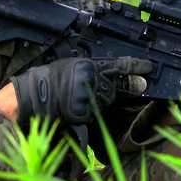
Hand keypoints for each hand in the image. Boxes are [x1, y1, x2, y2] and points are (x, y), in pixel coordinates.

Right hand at [12, 56, 152, 126]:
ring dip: (93, 104)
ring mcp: (88, 95)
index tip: (149, 67)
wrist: (31, 96)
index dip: (136, 67)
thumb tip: (115, 77)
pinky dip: (84, 114)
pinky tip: (71, 109)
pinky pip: (93, 115)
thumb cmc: (49, 80)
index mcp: (88, 65)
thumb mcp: (72, 67)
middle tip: (84, 94)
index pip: (118, 66)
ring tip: (74, 100)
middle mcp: (91, 79)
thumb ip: (93, 70)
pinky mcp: (84, 110)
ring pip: (104, 103)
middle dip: (103, 95)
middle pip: (112, 92)